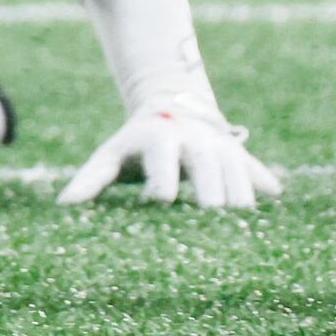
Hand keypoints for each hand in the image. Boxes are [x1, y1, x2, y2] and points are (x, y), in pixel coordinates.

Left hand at [56, 105, 282, 210]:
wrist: (171, 106)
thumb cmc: (134, 143)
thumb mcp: (111, 155)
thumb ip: (90, 179)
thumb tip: (63, 205)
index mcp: (160, 136)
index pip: (163, 162)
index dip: (162, 182)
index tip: (161, 201)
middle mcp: (195, 139)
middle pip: (208, 169)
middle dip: (210, 197)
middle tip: (211, 226)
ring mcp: (221, 145)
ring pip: (237, 173)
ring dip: (239, 200)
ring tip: (238, 229)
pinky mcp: (240, 154)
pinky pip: (256, 170)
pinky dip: (263, 186)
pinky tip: (271, 204)